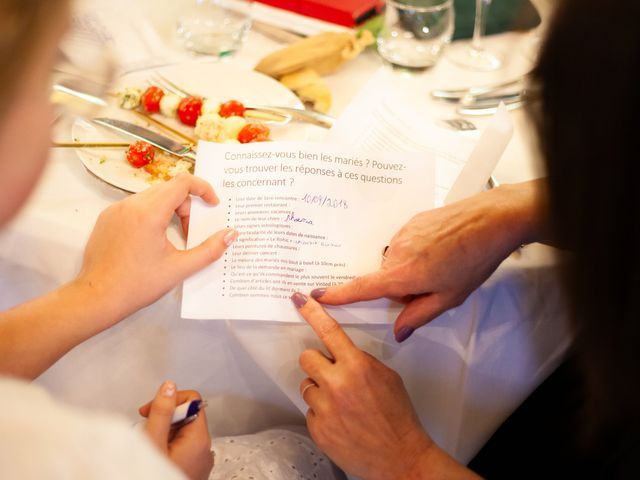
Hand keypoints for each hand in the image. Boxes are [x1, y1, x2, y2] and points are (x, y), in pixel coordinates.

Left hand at [75, 174, 237, 320]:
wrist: (97, 298)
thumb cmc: (138, 285)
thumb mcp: (180, 268)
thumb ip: (210, 249)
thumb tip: (232, 234)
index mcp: (149, 213)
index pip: (182, 182)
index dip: (203, 189)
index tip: (213, 204)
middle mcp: (130, 205)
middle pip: (168, 189)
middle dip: (186, 205)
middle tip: (190, 231)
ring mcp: (115, 210)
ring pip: (152, 196)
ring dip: (169, 209)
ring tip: (173, 238)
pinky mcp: (107, 218)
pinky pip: (135, 206)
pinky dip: (151, 215)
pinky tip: (152, 241)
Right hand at [139, 381, 212, 479]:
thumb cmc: (151, 476)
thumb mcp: (152, 442)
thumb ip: (161, 412)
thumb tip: (170, 385)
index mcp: (200, 439)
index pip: (193, 401)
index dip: (170, 401)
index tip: (147, 411)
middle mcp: (206, 449)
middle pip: (188, 417)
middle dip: (164, 418)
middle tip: (144, 431)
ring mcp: (201, 462)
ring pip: (183, 434)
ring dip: (164, 434)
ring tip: (148, 447)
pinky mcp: (194, 471)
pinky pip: (183, 450)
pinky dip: (168, 448)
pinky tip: (154, 457)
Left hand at [292, 293, 476, 479]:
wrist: (400, 456)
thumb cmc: (398, 416)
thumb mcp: (387, 377)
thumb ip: (361, 361)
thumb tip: (343, 355)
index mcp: (356, 366)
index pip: (329, 331)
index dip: (312, 312)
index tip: (299, 300)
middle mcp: (336, 384)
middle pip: (307, 358)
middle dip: (317, 363)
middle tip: (331, 374)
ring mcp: (324, 408)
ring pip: (307, 386)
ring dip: (320, 391)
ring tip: (342, 405)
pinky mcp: (317, 428)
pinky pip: (310, 411)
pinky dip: (322, 414)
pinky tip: (341, 422)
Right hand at [311, 182, 545, 341]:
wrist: (488, 220)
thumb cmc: (472, 259)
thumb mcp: (449, 297)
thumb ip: (419, 315)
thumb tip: (399, 331)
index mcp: (402, 274)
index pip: (361, 288)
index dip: (338, 295)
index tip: (316, 295)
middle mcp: (396, 253)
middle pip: (385, 278)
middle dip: (403, 287)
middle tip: (434, 285)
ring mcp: (402, 234)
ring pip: (397, 262)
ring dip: (412, 268)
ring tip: (443, 264)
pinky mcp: (411, 222)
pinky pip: (405, 245)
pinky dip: (417, 252)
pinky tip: (441, 249)